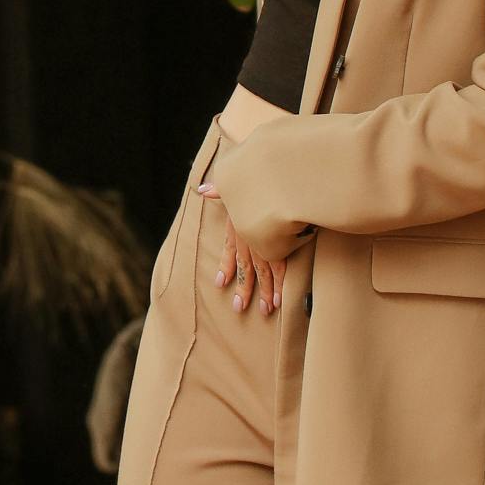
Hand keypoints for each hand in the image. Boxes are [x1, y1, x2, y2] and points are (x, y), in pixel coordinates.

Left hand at [195, 187, 285, 318]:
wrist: (276, 174)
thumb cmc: (258, 176)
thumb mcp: (234, 182)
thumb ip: (219, 190)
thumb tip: (202, 190)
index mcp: (239, 224)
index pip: (230, 249)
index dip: (225, 267)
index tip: (220, 283)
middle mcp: (250, 236)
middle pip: (246, 267)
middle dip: (244, 288)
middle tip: (239, 307)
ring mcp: (266, 241)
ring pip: (264, 272)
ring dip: (263, 292)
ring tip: (264, 310)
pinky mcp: (282, 241)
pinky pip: (281, 267)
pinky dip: (280, 284)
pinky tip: (279, 299)